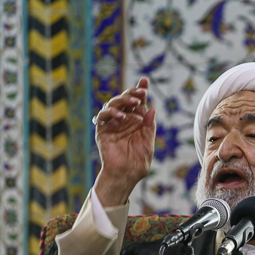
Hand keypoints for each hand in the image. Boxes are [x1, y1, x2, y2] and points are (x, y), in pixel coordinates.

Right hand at [93, 77, 156, 205]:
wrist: (126, 174)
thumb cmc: (138, 161)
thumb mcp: (148, 142)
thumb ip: (150, 126)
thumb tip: (152, 109)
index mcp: (136, 120)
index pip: (138, 102)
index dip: (140, 90)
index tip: (145, 80)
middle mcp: (124, 119)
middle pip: (125, 99)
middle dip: (132, 93)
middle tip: (141, 92)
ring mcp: (112, 124)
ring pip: (113, 104)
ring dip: (123, 100)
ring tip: (134, 103)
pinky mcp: (102, 130)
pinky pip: (102, 116)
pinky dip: (111, 113)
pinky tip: (122, 117)